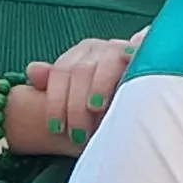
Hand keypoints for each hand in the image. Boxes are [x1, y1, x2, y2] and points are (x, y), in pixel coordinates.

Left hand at [18, 33, 137, 149]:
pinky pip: (130, 59)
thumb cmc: (109, 100)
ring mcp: (121, 48)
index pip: (61, 72)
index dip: (55, 101)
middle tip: (77, 134)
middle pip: (79, 71)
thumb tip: (32, 71)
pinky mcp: (142, 52)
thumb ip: (55, 84)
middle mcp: (99, 48)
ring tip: (95, 112)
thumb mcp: (78, 96)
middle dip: (75, 105)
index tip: (55, 128)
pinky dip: (123, 72)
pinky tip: (120, 88)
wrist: (149, 91)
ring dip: (97, 90)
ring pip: (102, 66)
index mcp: (81, 54)